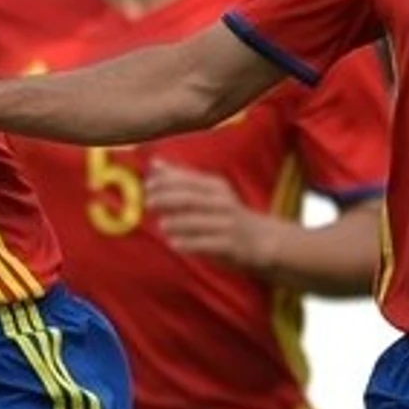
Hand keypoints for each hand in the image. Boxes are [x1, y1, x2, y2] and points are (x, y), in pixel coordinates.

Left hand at [143, 160, 272, 271]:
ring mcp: (227, 224)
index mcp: (215, 187)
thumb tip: (154, 163)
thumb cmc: (226, 213)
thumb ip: (181, 178)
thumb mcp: (208, 192)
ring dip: (179, 222)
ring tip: (161, 225)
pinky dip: (190, 243)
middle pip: (191, 198)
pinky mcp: (231, 245)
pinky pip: (208, 244)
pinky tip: (174, 244)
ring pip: (199, 221)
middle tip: (149, 203)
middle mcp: (222, 203)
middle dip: (168, 199)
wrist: (262, 238)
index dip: (165, 182)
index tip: (147, 186)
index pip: (187, 181)